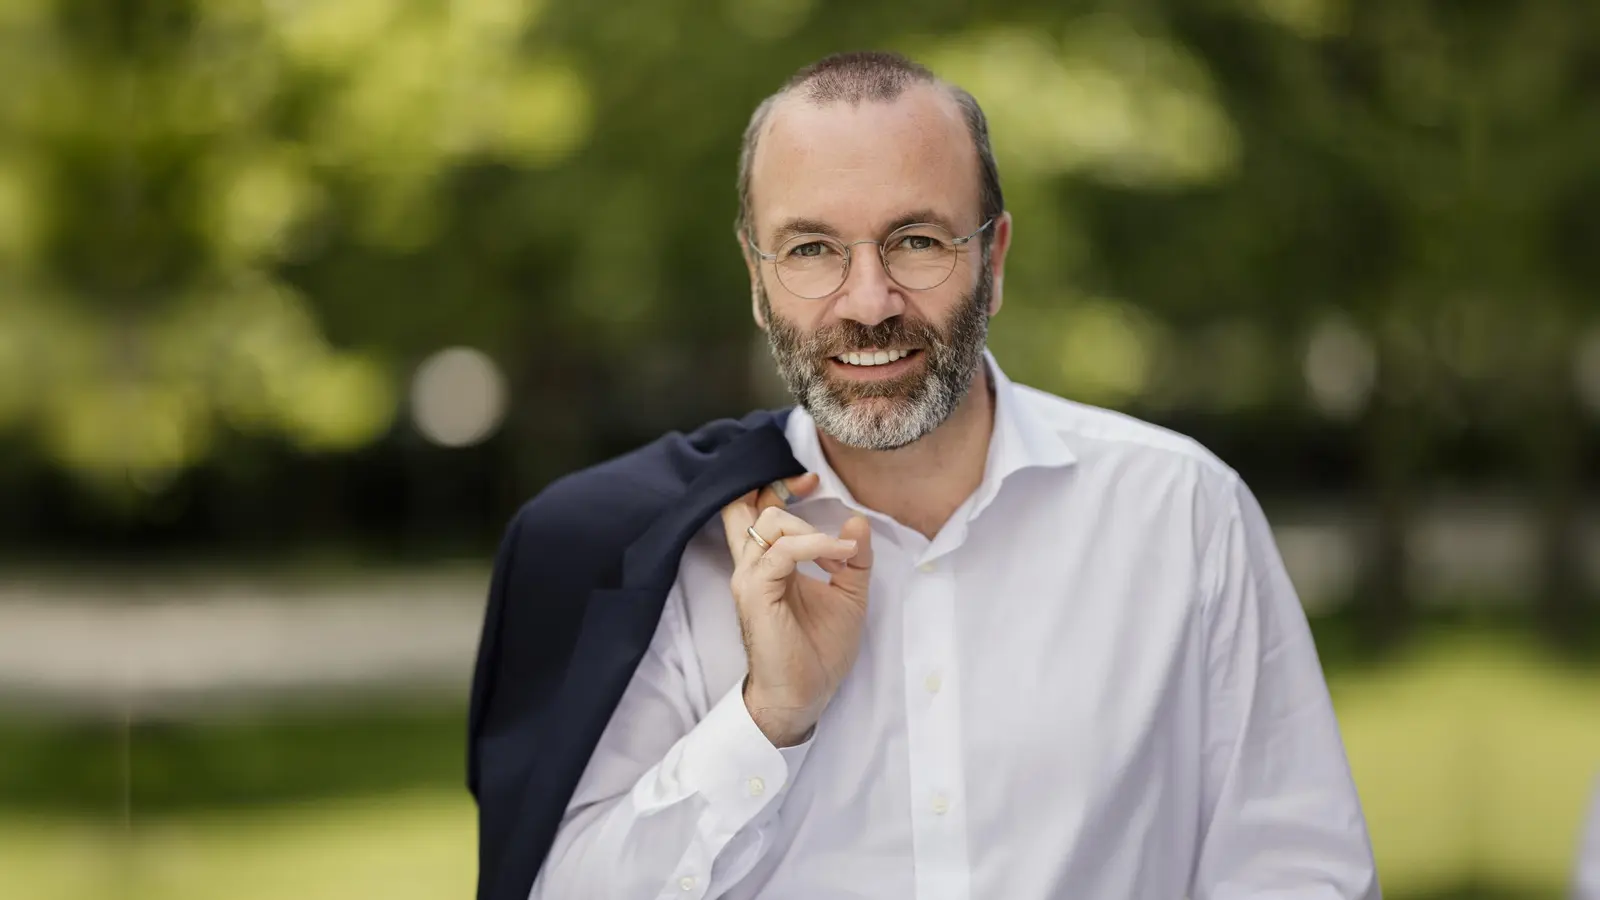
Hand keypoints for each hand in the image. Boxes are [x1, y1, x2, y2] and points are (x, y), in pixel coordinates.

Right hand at [719, 473, 873, 746]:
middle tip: (815, 486)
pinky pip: (783, 551)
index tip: (812, 481)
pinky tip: (840, 555)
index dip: (779, 486)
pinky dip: (816, 546)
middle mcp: (751, 565)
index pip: (755, 509)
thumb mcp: (848, 596)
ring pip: (768, 523)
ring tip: (842, 552)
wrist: (803, 695)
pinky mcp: (756, 592)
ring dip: (811, 527)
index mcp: (767, 564)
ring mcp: (750, 578)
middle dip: (781, 486)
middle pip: (746, 505)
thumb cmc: (818, 651)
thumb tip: (856, 520)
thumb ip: (852, 559)